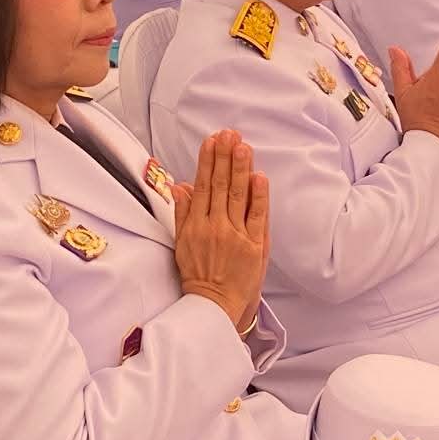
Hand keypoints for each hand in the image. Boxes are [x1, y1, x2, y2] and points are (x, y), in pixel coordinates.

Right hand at [171, 130, 268, 334]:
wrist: (213, 305)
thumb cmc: (199, 275)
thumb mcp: (182, 244)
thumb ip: (182, 213)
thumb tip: (179, 186)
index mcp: (196, 225)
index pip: (202, 186)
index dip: (207, 162)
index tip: (211, 141)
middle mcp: (214, 226)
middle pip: (219, 185)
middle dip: (224, 157)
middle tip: (229, 134)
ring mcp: (234, 235)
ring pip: (236, 195)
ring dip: (239, 168)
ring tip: (242, 145)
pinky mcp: (253, 246)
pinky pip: (257, 216)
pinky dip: (258, 196)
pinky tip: (259, 176)